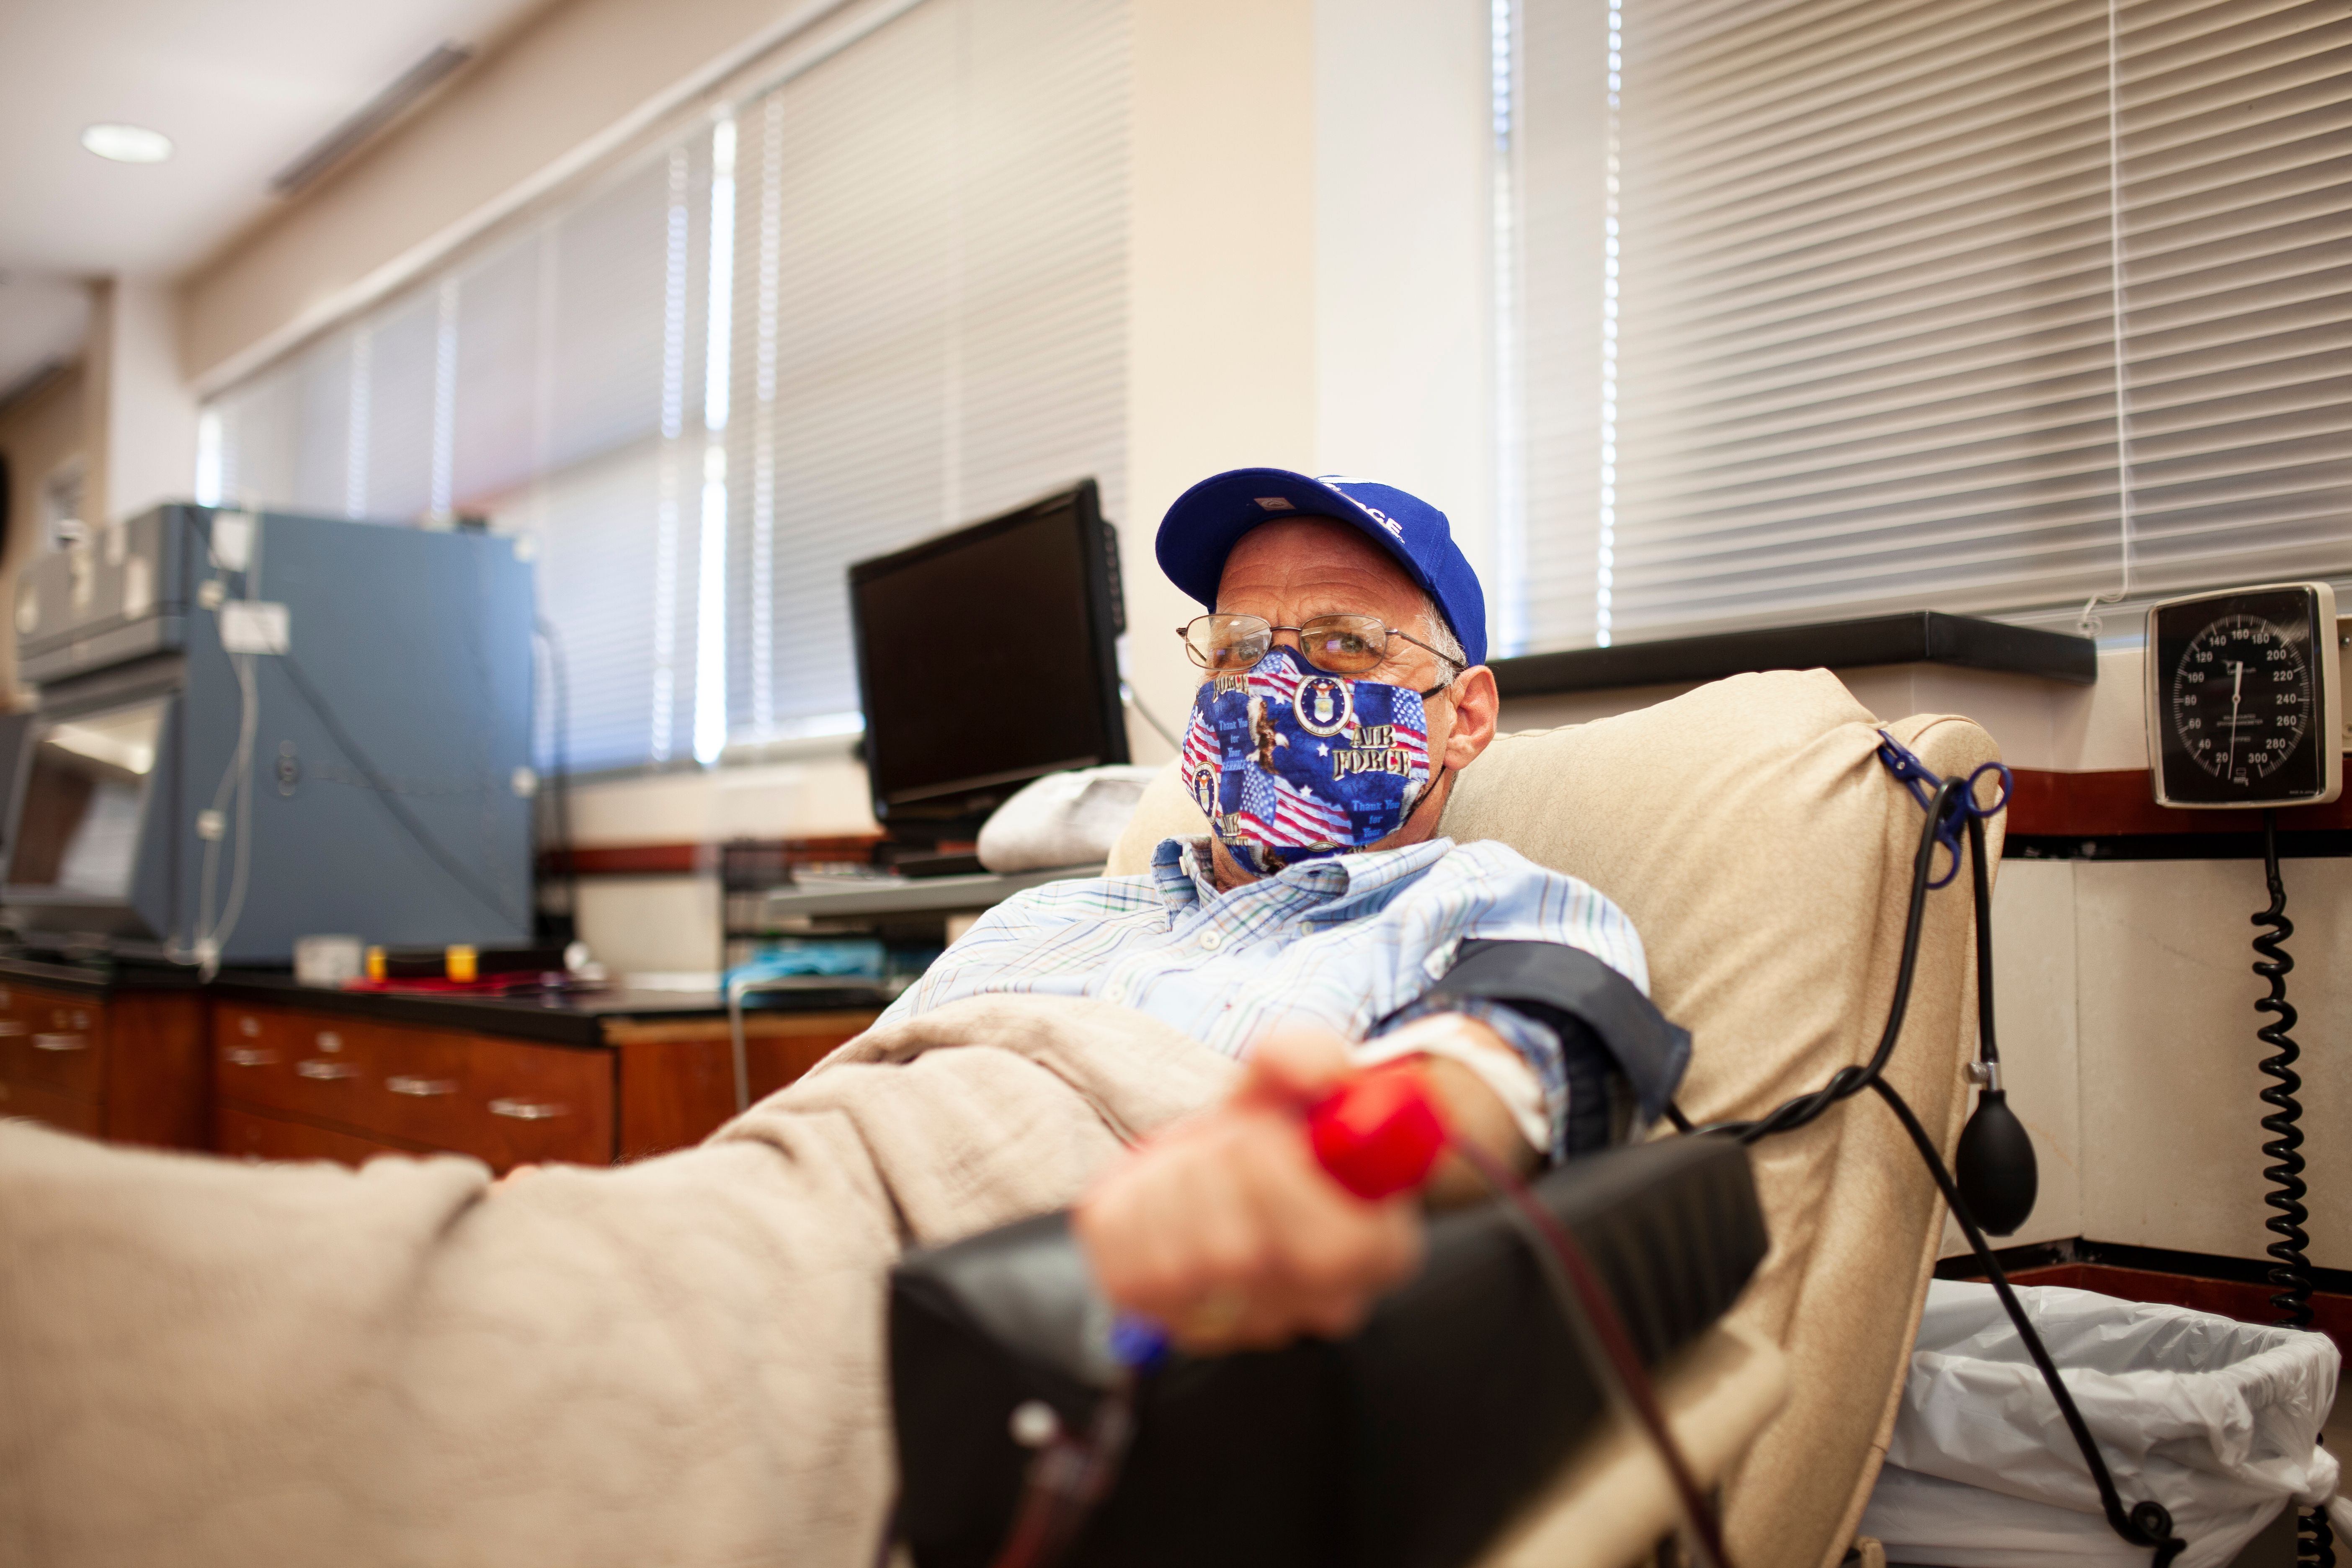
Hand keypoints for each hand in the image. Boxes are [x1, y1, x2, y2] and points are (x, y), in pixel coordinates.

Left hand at [1072, 1032, 1423, 1353]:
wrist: (1242, 1158)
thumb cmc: (1283, 1125)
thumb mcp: (1296, 1077)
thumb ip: (1307, 1059)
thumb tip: (1316, 1074)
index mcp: (1377, 1250)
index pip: (1327, 1251)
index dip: (1275, 1179)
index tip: (1258, 1131)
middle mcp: (1317, 1305)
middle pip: (1234, 1254)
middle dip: (1213, 1167)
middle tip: (1225, 1138)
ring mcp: (1247, 1325)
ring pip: (1176, 1268)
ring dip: (1171, 1187)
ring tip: (1194, 1162)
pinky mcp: (1175, 1322)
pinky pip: (1127, 1272)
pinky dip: (1130, 1214)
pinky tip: (1161, 1192)